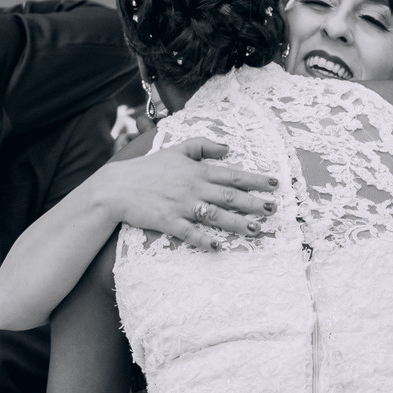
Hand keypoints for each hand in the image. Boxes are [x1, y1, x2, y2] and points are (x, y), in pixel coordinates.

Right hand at [100, 137, 277, 249]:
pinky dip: (204, 240)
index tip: (275, 184)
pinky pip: (190, 233)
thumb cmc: (147, 169)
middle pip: (229, 196)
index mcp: (197, 171)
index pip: (232, 174)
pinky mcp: (168, 222)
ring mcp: (181, 206)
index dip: (256, 180)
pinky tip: (218, 247)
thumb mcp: (176, 150)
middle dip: (253, 203)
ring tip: (255, 230)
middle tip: (273, 209)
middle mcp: (193, 188)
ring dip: (237, 224)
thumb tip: (228, 148)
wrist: (117, 187)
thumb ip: (203, 146)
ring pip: (215, 215)